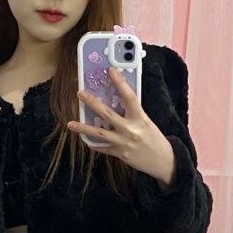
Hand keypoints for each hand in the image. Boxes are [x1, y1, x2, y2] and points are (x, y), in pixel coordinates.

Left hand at [70, 67, 175, 184]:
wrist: (162, 161)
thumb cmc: (155, 139)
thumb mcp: (146, 122)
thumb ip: (133, 113)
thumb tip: (118, 102)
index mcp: (140, 118)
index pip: (129, 97)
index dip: (120, 83)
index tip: (110, 71)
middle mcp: (131, 129)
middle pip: (108, 114)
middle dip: (92, 103)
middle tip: (80, 93)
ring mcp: (124, 142)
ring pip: (100, 133)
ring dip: (83, 128)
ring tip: (70, 123)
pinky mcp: (120, 154)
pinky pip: (103, 147)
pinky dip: (94, 143)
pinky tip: (85, 139)